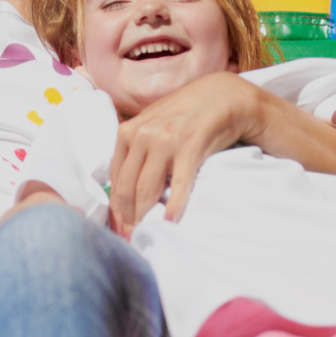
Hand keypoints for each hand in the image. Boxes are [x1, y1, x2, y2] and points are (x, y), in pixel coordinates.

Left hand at [109, 72, 261, 236]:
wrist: (220, 97)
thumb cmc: (183, 115)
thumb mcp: (151, 125)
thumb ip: (135, 151)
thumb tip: (122, 190)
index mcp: (127, 132)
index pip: (115, 179)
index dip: (116, 208)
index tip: (119, 228)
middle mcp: (141, 135)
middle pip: (127, 188)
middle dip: (127, 219)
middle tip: (131, 240)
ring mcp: (165, 141)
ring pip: (146, 191)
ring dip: (145, 219)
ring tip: (147, 237)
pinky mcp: (190, 148)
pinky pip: (178, 186)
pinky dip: (174, 207)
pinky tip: (171, 223)